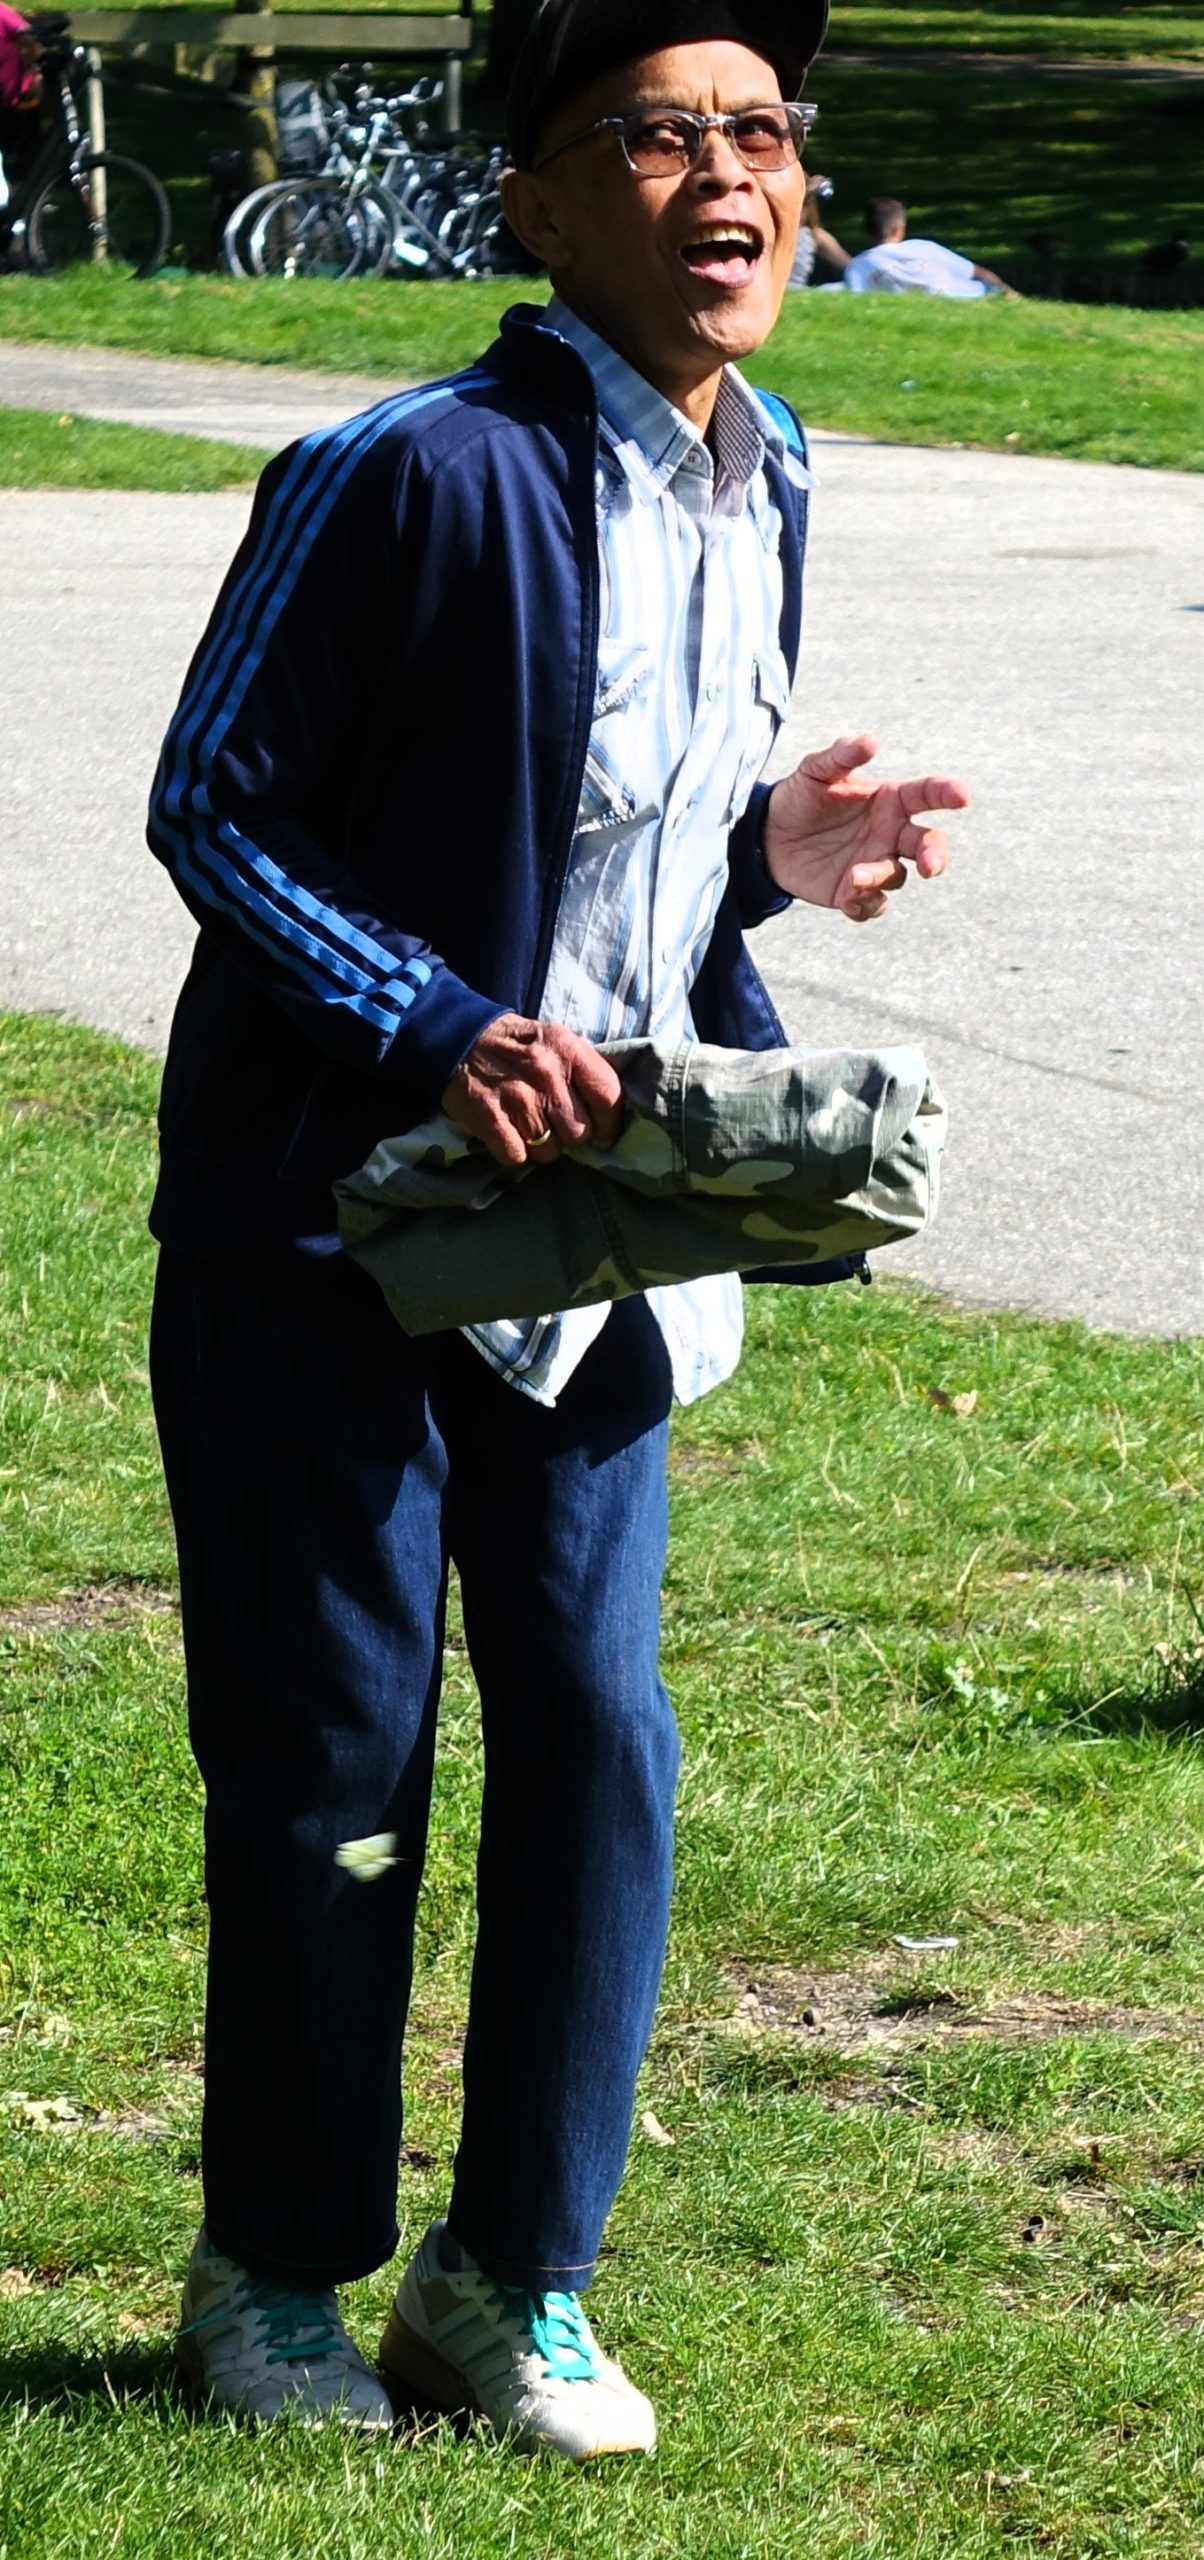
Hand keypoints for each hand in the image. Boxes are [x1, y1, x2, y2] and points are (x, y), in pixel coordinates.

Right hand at [441, 1013, 622, 1168]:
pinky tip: (507, 1130)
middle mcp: (547, 1075)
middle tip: (552, 1122)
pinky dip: (513, 1151)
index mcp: (569, 1052)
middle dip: (567, 1135)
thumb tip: (609, 1115)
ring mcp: (518, 1099)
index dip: (609, 1125)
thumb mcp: (559, 1041)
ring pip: (548, 1151)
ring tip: (527, 1124)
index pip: (609, 1097)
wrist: (462, 1038)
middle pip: (578, 1133)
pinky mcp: (491, 1120)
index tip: (602, 1136)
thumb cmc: (520, 1046)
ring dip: (540, 1146)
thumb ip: (585, 1072)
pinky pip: (517, 1157)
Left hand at [762, 734, 969, 922]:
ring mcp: (876, 863)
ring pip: (896, 877)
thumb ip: (842, 755)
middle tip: (931, 867)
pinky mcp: (854, 892)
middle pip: (928, 845)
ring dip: (880, 879)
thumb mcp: (816, 770)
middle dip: (935, 856)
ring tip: (855, 876)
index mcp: (891, 800)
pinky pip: (873, 906)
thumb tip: (871, 741)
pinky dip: (866, 905)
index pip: (928, 794)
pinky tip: (849, 898)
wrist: (769, 835)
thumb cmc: (801, 796)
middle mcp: (891, 833)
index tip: (962, 796)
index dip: (948, 793)